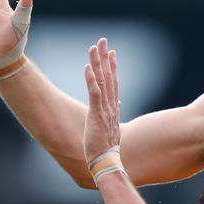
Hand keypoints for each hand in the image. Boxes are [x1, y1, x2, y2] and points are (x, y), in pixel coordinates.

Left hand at [83, 39, 120, 163]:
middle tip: (103, 41)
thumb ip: (111, 114)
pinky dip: (91, 80)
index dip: (112, 67)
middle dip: (105, 58)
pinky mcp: (96, 115)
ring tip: (95, 47)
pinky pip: (94, 94)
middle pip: (109, 77)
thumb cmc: (105, 149)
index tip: (111, 53)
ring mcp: (104, 110)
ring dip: (98, 64)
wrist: (106, 162)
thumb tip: (116, 104)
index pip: (113, 83)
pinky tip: (87, 67)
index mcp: (112, 108)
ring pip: (102, 82)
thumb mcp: (109, 129)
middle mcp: (110, 106)